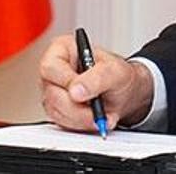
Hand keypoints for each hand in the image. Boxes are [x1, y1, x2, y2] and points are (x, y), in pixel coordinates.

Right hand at [38, 33, 153, 131]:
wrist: (125, 94)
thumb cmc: (118, 75)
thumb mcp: (115, 71)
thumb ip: (97, 78)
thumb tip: (75, 91)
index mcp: (62, 50)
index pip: (50, 67)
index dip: (66, 82)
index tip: (82, 94)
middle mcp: (54, 72)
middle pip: (52, 94)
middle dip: (78, 108)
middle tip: (99, 113)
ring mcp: (54, 92)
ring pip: (57, 112)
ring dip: (82, 120)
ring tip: (104, 116)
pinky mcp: (58, 111)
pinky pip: (63, 123)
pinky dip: (82, 125)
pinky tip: (97, 121)